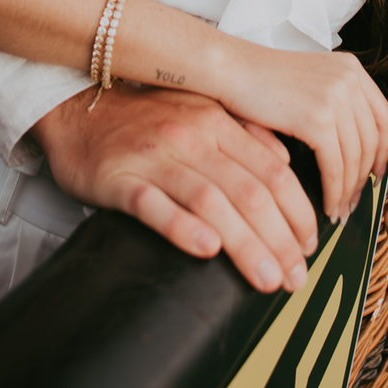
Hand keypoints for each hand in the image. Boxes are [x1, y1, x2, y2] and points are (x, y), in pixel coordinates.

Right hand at [32, 82, 318, 294]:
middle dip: (281, 239)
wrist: (77, 108)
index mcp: (217, 121)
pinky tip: (205, 250)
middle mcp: (192, 136)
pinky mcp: (119, 179)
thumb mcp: (200, 111)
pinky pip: (154, 205)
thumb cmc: (142, 117)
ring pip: (211, 201)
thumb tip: (285, 164)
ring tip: (267, 279)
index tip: (310, 248)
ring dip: (245, 244)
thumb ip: (244, 134)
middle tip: (296, 279)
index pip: (272, 171)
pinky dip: (183, 227)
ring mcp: (155, 157)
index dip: (298, 213)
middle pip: (249, 191)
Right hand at [221, 44, 387, 224]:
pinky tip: (327, 205)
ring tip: (339, 209)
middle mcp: (349, 80)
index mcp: (350, 68)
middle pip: (372, 140)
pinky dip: (334, 191)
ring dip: (349, 191)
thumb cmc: (258, 80)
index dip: (382, 150)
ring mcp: (336, 98)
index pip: (382, 116)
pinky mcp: (319, 119)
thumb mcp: (307, 81)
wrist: (228, 69)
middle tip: (355, 200)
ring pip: (355, 158)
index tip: (376, 172)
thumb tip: (350, 146)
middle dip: (365, 177)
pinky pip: (336, 167)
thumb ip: (332, 102)